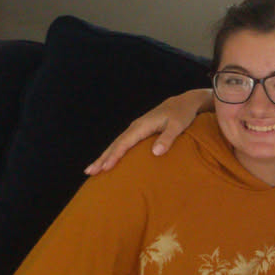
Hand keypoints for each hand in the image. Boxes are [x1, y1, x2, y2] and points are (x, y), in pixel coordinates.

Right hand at [84, 89, 212, 172]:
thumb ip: (167, 138)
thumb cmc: (182, 114)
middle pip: (115, 144)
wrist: (185, 102)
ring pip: (116, 144)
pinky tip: (108, 160)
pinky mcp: (138, 131)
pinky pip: (122, 143)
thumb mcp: (178, 126)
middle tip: (90, 172)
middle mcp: (135, 127)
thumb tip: (155, 152)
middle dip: (102, 158)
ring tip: (92, 170)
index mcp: (142, 126)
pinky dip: (113, 152)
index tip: (105, 168)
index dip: (114, 156)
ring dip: (104, 156)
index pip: (124, 143)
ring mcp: (136, 129)